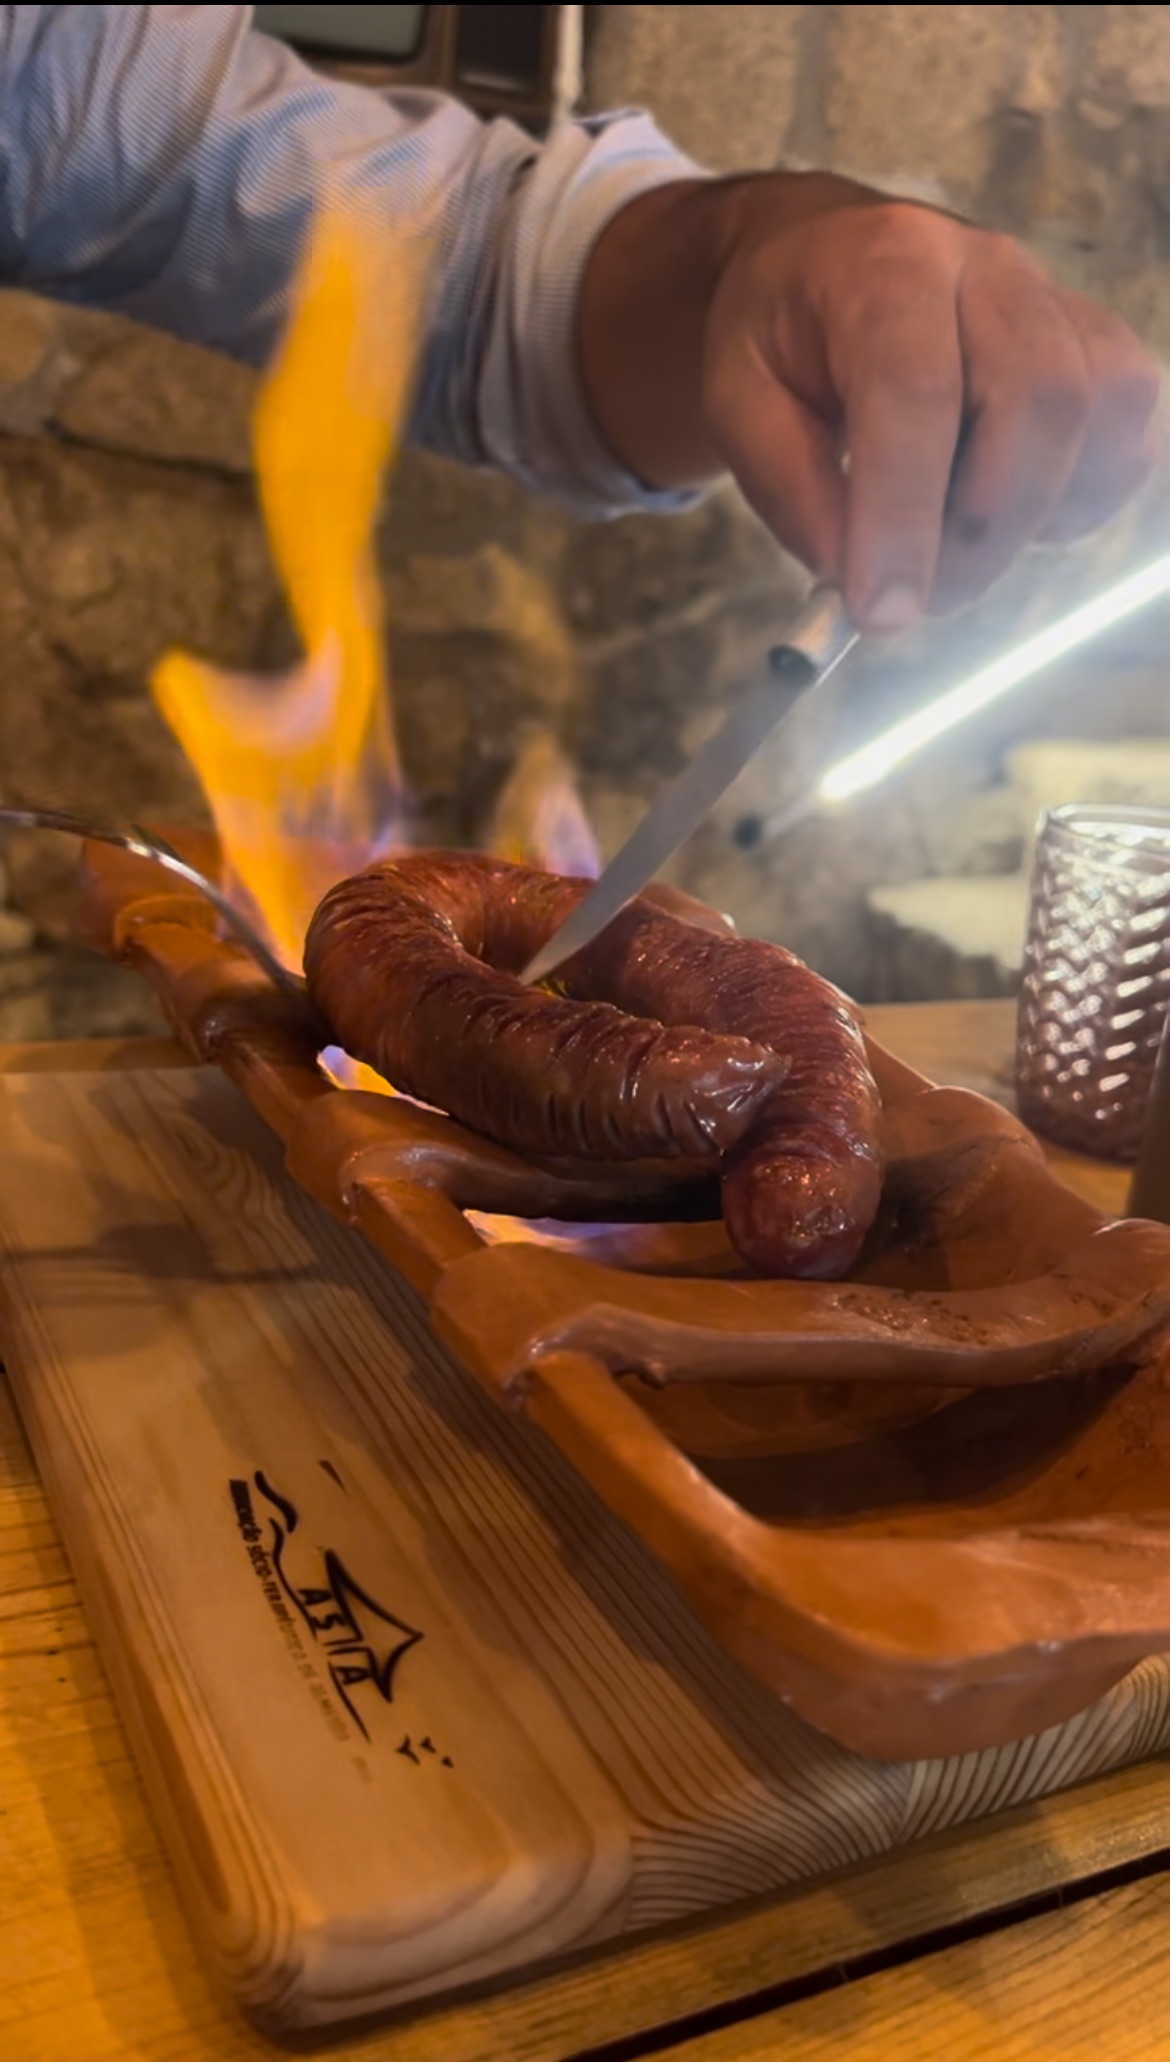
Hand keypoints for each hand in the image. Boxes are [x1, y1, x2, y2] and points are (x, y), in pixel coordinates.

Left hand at [580, 172, 1160, 632]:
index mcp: (884, 264)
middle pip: (1038, 398)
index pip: (915, 392)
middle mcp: (987, 267)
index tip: (882, 613)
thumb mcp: (737, 401)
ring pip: (1098, 415)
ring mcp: (1054, 301)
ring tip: (949, 551)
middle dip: (981, 532)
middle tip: (918, 600)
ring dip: (1030, 520)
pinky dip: (1076, 503)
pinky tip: (1005, 514)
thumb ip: (787, 485)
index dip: (904, 517)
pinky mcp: (1095, 348)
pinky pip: (1124, 439)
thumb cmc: (782, 337)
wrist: (827, 266)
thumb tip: (849, 571)